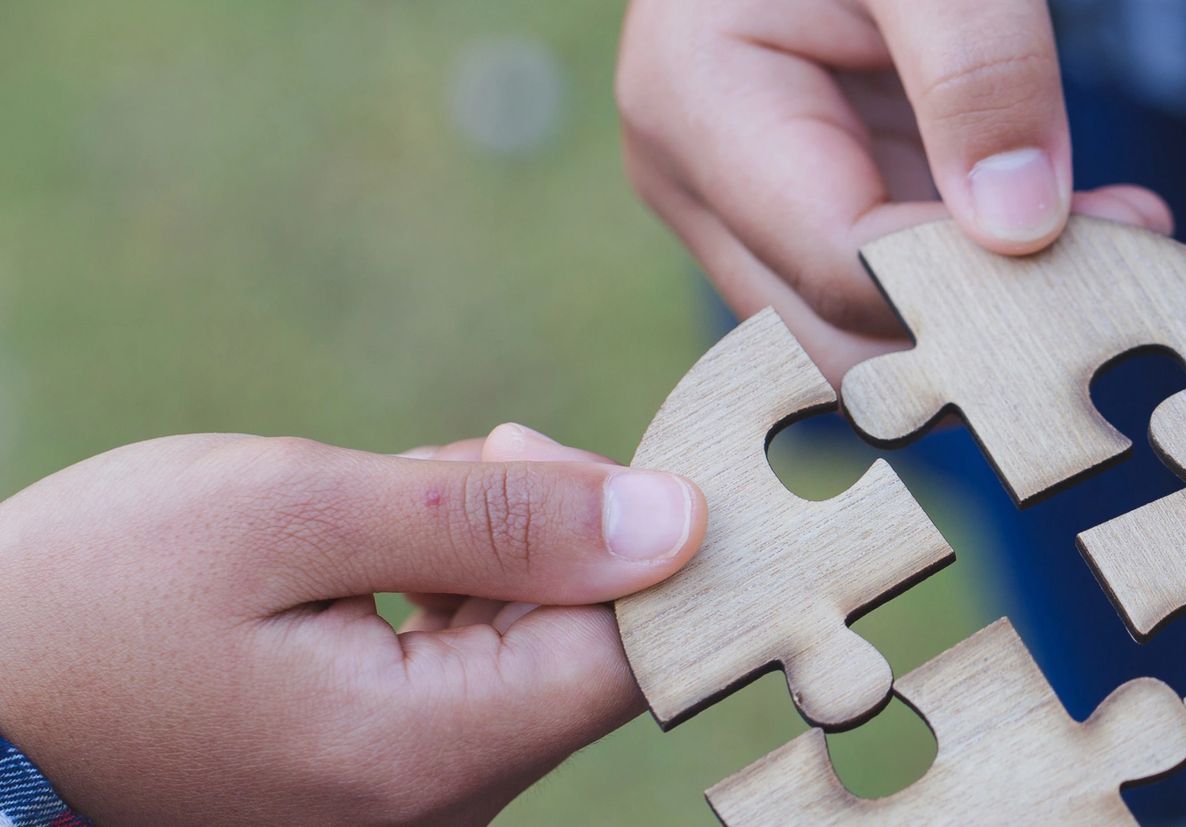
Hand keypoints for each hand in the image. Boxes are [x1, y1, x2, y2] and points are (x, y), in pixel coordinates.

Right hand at [0, 425, 705, 824]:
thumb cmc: (98, 595)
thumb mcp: (295, 513)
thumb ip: (497, 518)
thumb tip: (672, 519)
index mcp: (430, 751)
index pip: (633, 650)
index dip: (633, 539)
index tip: (554, 458)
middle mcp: (440, 803)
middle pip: (580, 639)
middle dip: (530, 528)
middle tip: (429, 472)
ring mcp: (411, 797)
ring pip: (526, 640)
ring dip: (481, 546)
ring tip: (378, 508)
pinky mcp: (379, 770)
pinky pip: (470, 665)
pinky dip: (445, 583)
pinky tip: (374, 549)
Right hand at [618, 0, 1173, 384]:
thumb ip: (975, 69)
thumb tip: (1020, 226)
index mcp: (694, 107)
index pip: (838, 259)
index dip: (973, 278)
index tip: (1118, 241)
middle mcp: (694, 182)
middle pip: (828, 333)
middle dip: (971, 325)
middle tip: (1117, 268)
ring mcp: (730, 206)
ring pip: (848, 330)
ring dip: (972, 312)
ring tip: (1101, 240)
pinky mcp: (778, 210)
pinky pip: (868, 286)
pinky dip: (961, 279)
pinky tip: (1054, 229)